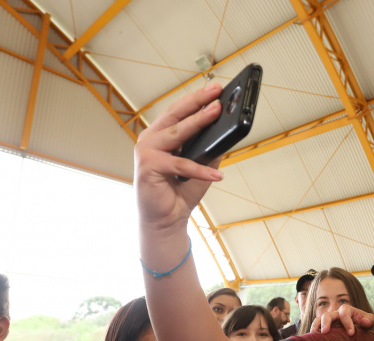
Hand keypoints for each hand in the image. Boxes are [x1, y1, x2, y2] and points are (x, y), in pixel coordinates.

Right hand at [134, 84, 225, 233]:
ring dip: (198, 122)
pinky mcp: (148, 167)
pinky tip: (217, 174)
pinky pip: (180, 165)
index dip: (196, 98)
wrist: (166, 219)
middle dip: (197, 101)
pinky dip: (200, 170)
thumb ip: (209, 147)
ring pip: (177, 133)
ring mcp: (146, 152)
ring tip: (216, 113)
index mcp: (160, 135)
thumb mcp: (201, 165)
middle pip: (176, 115)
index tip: (215, 88)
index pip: (179, 111)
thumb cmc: (180, 191)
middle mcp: (150, 139)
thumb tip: (227, 130)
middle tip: (216, 92)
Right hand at [311, 304, 373, 334]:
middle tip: (325, 332)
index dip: (347, 322)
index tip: (351, 333)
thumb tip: (364, 323)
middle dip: (326, 323)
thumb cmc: (367, 324)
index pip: (344, 313)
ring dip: (316, 326)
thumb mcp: (372, 321)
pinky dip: (314, 332)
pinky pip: (318, 328)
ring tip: (314, 333)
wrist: (364, 329)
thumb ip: (370, 320)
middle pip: (328, 315)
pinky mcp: (327, 329)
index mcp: (348, 310)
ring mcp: (330, 322)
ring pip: (320, 320)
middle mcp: (337, 314)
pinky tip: (312, 339)